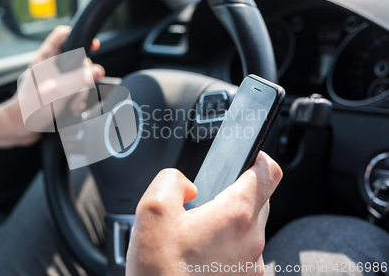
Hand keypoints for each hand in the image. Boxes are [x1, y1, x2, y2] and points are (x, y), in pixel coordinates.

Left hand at [0, 26, 103, 149]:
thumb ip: (80, 79)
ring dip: (81, 92)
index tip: (93, 45)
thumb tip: (97, 71)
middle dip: (84, 76)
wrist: (19, 128)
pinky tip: (72, 109)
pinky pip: (74, 91)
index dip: (79, 36)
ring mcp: (53, 80)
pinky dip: (76, 100)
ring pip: (78, 77)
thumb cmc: (30, 108)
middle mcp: (49, 66)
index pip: (63, 35)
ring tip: (74, 104)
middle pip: (77, 60)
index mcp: (45, 58)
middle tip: (81, 89)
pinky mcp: (57, 93)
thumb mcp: (58, 90)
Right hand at [126, 152, 282, 275]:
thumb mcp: (151, 209)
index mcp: (234, 216)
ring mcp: (252, 265)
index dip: (259, 157)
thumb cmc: (159, 272)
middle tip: (210, 197)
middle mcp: (251, 241)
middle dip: (240, 189)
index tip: (249, 155)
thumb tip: (187, 185)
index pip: (268, 173)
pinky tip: (203, 250)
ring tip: (200, 229)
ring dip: (233, 219)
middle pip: (261, 198)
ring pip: (253, 225)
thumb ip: (172, 180)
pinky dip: (230, 243)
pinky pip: (246, 250)